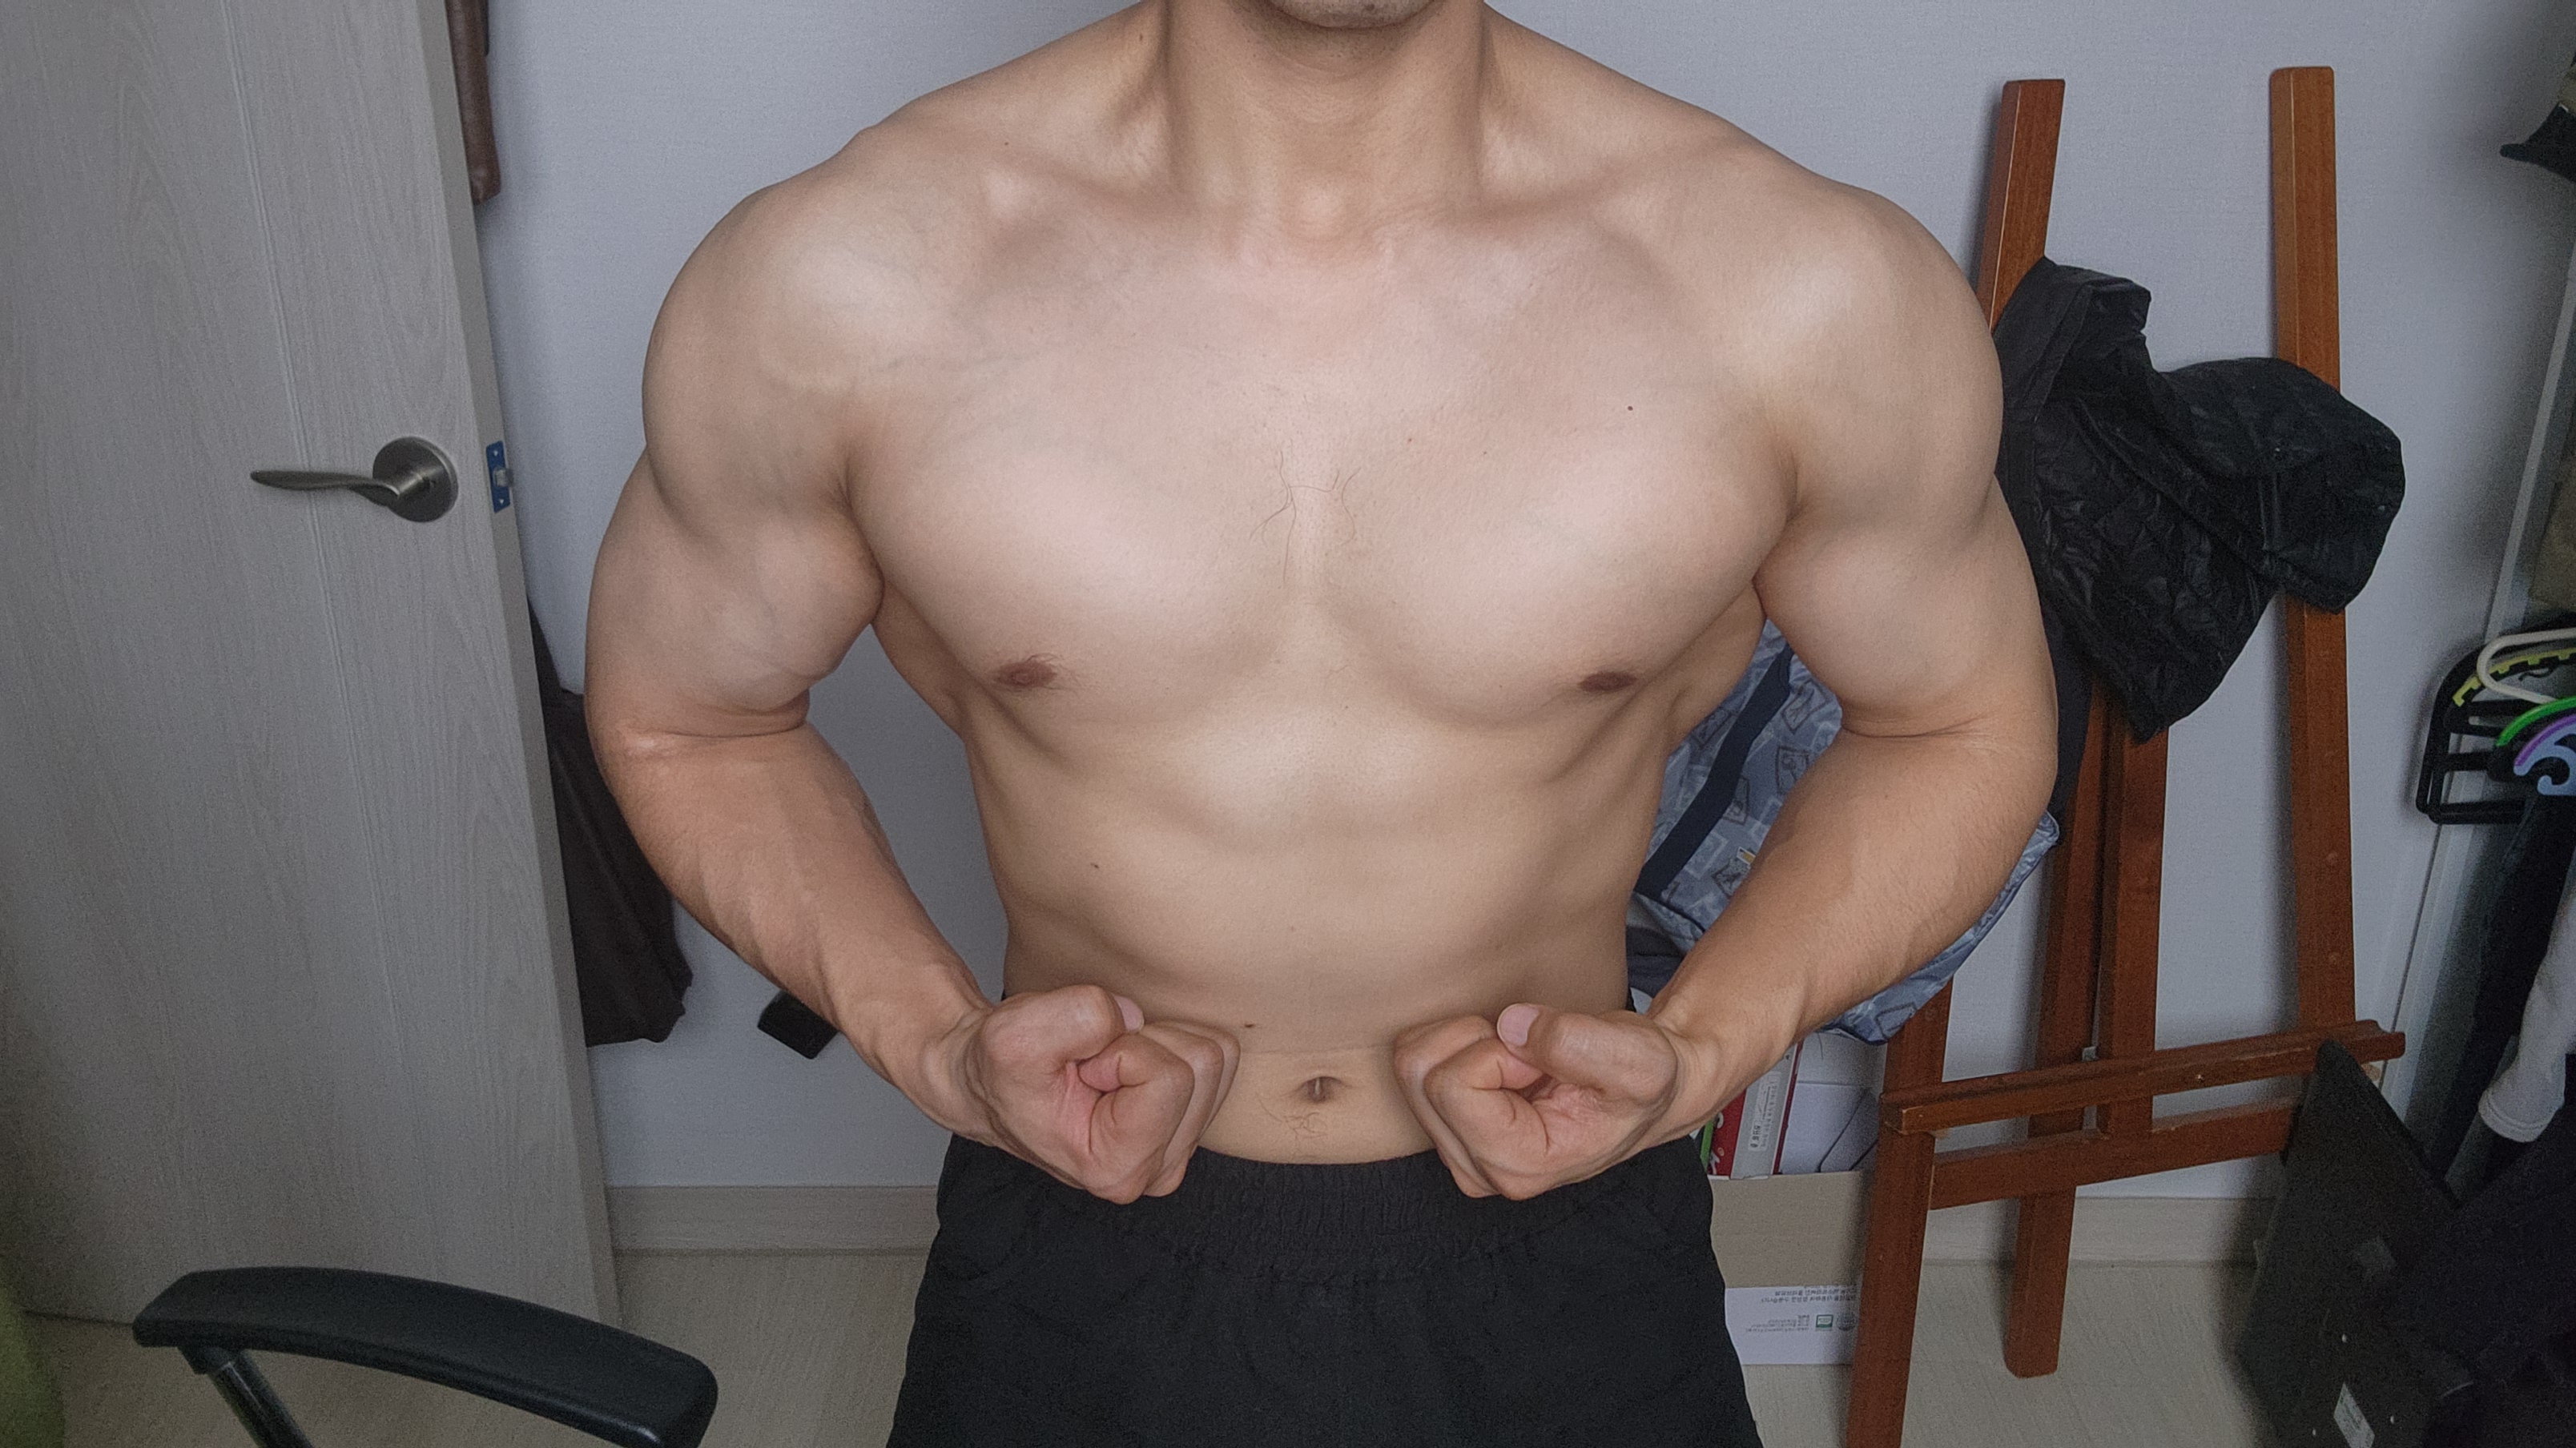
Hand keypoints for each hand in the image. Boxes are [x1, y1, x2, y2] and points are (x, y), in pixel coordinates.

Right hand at [928, 984, 1238, 1202]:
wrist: (996, 1081)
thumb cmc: (1003, 1070)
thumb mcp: (1016, 1033)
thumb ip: (1078, 1015)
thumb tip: (1135, 1016)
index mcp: (1117, 1167)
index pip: (1169, 1076)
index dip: (1121, 1051)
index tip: (1082, 1071)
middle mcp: (1157, 1170)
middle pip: (1202, 1064)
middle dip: (1143, 1043)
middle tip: (1093, 1066)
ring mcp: (1178, 1149)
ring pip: (1215, 1056)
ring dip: (1156, 1041)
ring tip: (1107, 1066)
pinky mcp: (1191, 1123)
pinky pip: (1218, 1056)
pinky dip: (1170, 1043)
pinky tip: (1128, 1066)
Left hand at [1394, 1003, 1721, 1198]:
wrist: (1643, 1093)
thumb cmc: (1644, 1082)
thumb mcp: (1639, 1060)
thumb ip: (1581, 1043)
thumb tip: (1511, 1026)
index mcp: (1519, 1166)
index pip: (1452, 1086)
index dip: (1497, 1051)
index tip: (1541, 1062)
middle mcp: (1478, 1169)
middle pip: (1421, 1075)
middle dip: (1478, 1042)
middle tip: (1531, 1057)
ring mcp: (1457, 1150)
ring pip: (1411, 1065)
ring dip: (1467, 1040)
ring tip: (1521, 1059)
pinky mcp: (1446, 1125)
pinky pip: (1415, 1059)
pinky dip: (1457, 1042)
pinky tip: (1503, 1060)